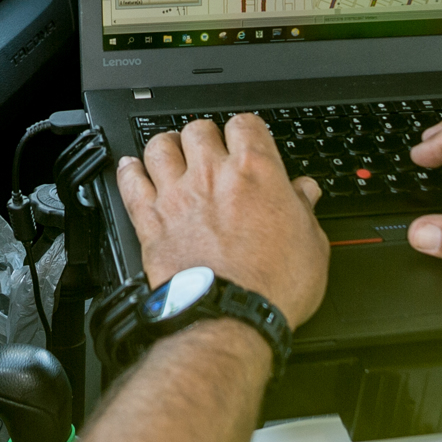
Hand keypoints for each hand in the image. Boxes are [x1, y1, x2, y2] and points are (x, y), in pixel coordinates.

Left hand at [116, 114, 328, 327]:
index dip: (247, 130)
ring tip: (174, 155)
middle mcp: (212, 176)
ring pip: (160, 147)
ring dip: (167, 147)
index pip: (246, 124)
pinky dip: (130, 172)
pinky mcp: (151, 221)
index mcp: (256, 172)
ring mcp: (177, 196)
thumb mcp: (311, 244)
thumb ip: (304, 210)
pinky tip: (133, 169)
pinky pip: (131, 183)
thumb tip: (304, 192)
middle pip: (199, 129)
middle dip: (206, 136)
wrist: (230, 317)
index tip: (248, 142)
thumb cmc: (271, 286)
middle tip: (211, 152)